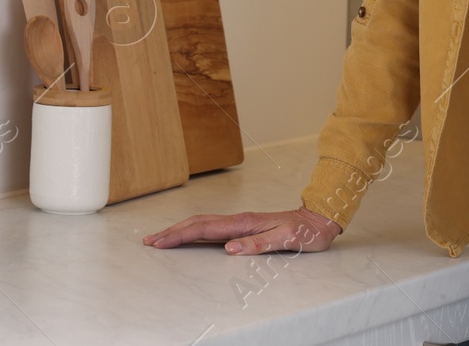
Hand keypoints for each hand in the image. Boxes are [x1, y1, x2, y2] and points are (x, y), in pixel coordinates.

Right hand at [142, 206, 341, 254]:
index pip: (204, 228)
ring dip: (180, 230)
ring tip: (161, 237)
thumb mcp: (285, 240)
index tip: (160, 241)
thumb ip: (257, 244)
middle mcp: (238, 221)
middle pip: (197, 223)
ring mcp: (240, 223)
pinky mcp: (243, 228)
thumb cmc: (305, 232)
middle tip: (150, 240)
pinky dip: (195, 232)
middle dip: (172, 231)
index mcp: (244, 223)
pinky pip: (213, 229)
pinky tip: (189, 237)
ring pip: (203, 224)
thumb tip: (228, 248)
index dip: (180, 235)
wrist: (318, 220)